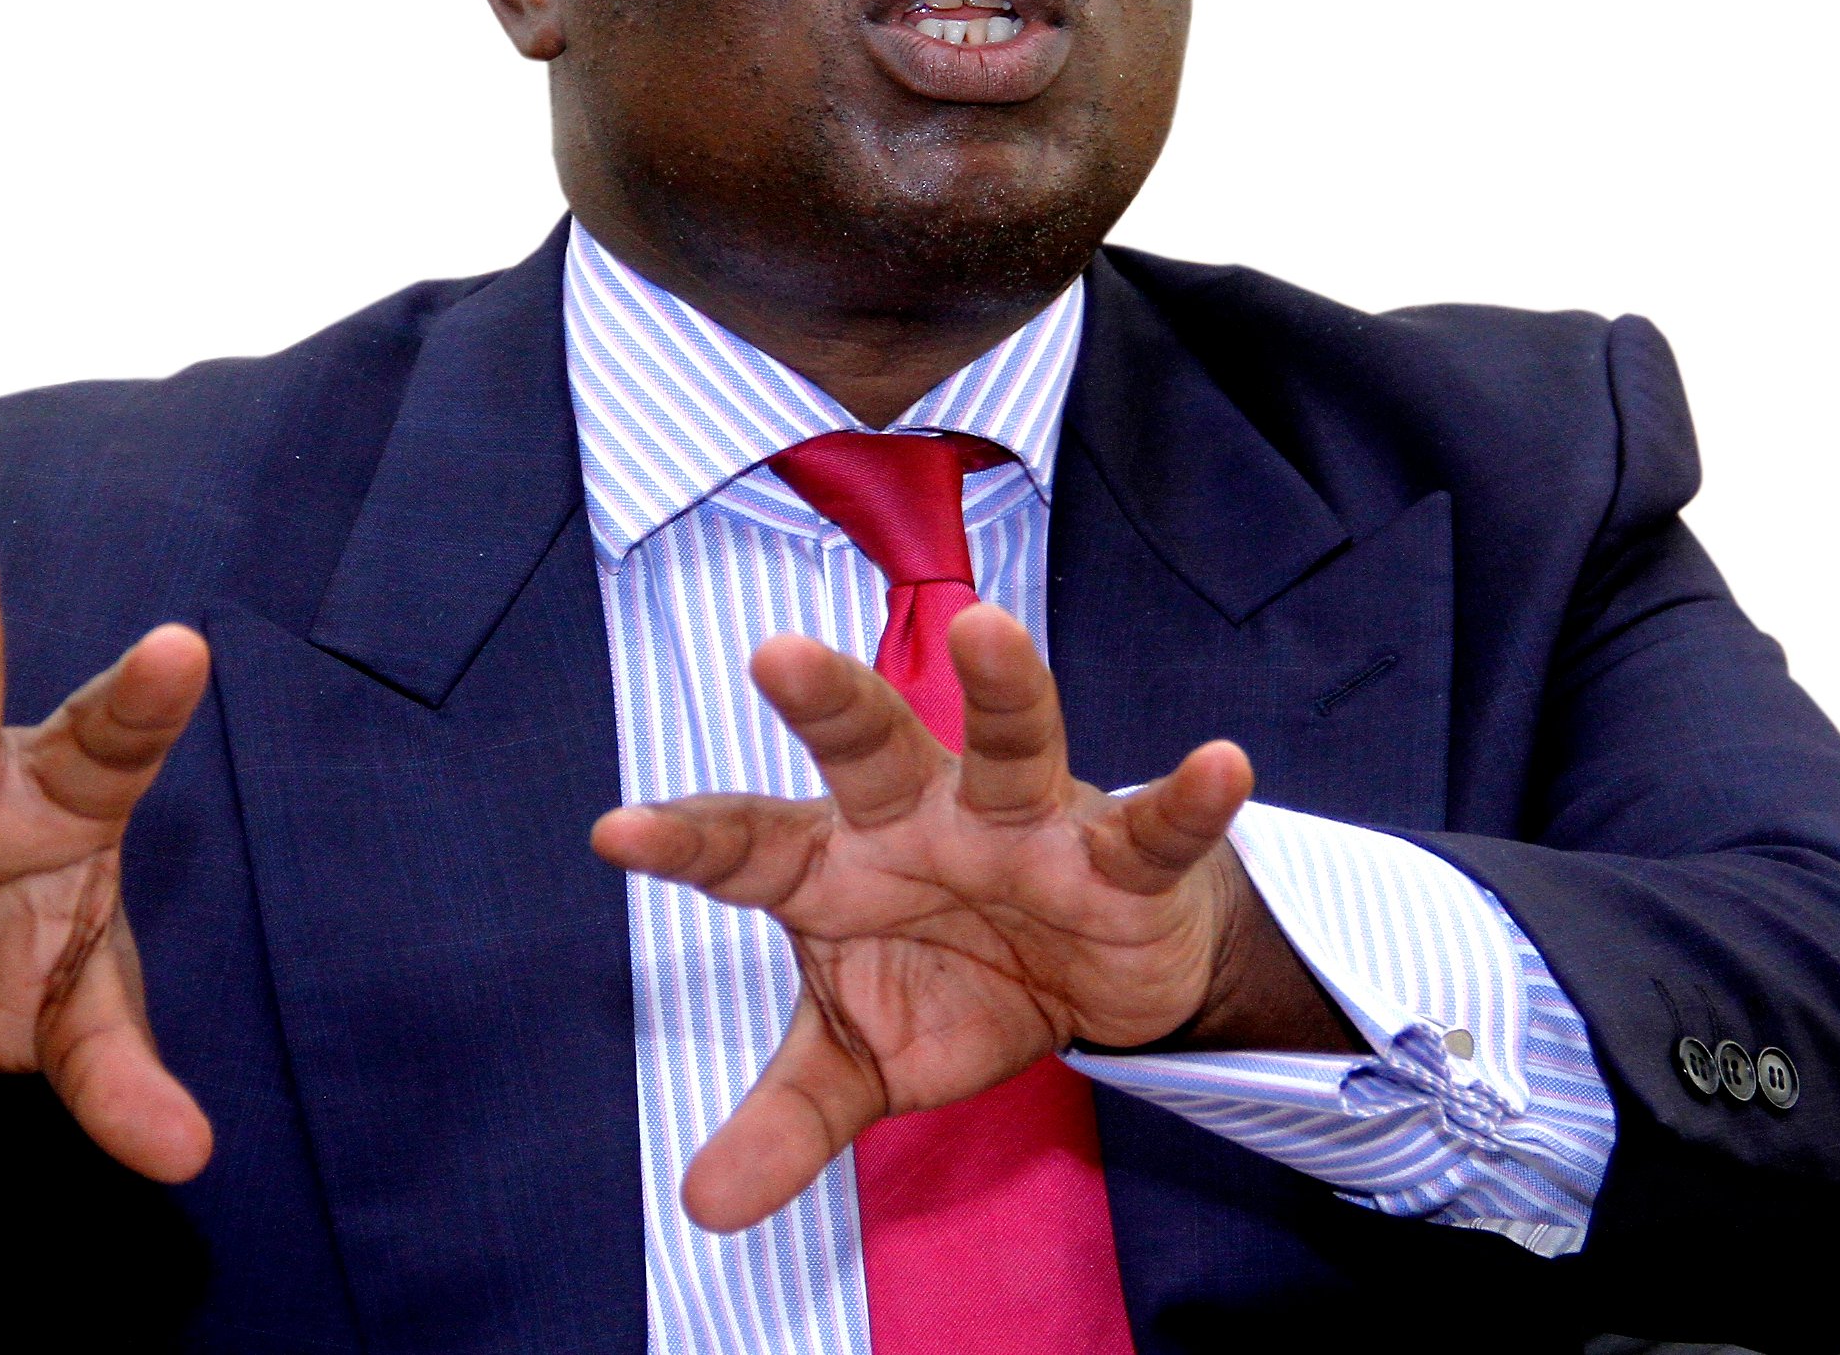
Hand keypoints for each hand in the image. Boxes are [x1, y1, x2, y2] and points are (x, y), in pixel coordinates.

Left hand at [591, 602, 1353, 1232]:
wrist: (1096, 985)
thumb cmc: (956, 984)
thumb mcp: (863, 1063)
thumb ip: (787, 1123)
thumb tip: (703, 1210)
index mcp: (842, 862)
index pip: (751, 847)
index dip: (689, 842)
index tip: (617, 834)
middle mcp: (927, 820)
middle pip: (872, 748)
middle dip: (830, 702)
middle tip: (775, 654)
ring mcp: (1029, 828)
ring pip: (1013, 744)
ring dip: (1005, 689)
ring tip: (989, 630)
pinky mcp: (1123, 860)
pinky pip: (1155, 826)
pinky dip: (1190, 799)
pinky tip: (1221, 764)